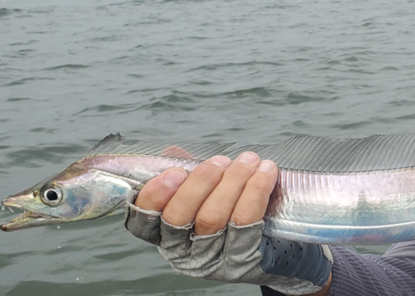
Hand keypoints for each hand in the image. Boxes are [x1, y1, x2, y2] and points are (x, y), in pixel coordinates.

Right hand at [123, 152, 332, 295]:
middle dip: (201, 181)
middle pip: (180, 217)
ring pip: (213, 217)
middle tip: (220, 160)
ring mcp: (210, 260)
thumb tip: (173, 152)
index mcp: (163, 234)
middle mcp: (181, 252)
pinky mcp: (241, 261)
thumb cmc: (229, 212)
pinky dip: (256, 190)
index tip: (175, 171)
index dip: (155, 195)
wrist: (272, 246)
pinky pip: (246, 221)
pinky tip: (266, 172)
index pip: (142, 220)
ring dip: (232, 181)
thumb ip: (188, 175)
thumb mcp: (205, 194)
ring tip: (248, 160)